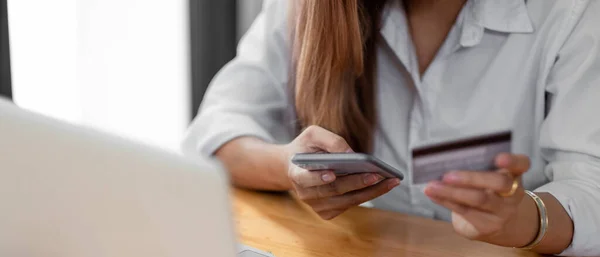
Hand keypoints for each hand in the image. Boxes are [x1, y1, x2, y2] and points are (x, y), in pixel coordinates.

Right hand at [284, 126, 400, 219]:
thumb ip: (330, 141)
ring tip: (390, 181)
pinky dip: (368, 195)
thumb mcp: (313, 135)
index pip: (305, 179)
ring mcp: (317, 206)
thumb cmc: (306, 148)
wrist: (296, 166)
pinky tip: (383, 185)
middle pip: (333, 191)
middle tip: (376, 175)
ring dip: (370, 191)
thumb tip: (352, 154)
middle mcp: (305, 194)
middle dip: (356, 182)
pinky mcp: (328, 212)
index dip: (318, 178)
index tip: (332, 174)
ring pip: (346, 201)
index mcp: (296, 174)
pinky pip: (351, 204)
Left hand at [423, 153, 529, 241]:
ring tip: (432, 186)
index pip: (522, 164)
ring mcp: (502, 212)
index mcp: (514, 174)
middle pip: (499, 182)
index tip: (499, 158)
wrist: (501, 225)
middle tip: (447, 175)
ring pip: (479, 199)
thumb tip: (444, 157)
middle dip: (472, 178)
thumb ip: (476, 167)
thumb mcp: (489, 178)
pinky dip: (445, 200)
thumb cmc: (489, 192)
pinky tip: (432, 194)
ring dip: (451, 192)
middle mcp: (513, 193)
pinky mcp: (488, 226)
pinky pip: (464, 211)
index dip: (513, 161)